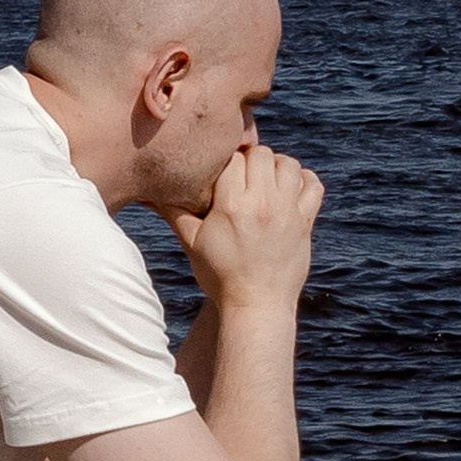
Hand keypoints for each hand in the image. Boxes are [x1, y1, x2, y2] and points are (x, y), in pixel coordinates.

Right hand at [168, 139, 321, 312]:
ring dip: (277, 166)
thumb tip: (147, 193)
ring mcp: (288, 212)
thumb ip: (174, 212)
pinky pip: (314, 186)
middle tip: (243, 174)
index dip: (225, 160)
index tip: (222, 172)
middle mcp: (263, 204)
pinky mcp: (305, 223)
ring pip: (289, 165)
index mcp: (232, 206)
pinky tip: (290, 188)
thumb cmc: (219, 277)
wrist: (256, 306)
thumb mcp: (192, 243)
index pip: (232, 158)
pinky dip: (304, 180)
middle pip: (262, 155)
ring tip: (265, 179)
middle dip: (250, 159)